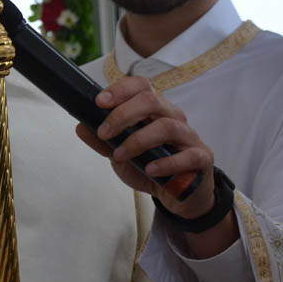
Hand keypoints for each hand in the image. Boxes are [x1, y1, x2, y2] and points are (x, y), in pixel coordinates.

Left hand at [75, 76, 235, 256]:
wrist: (180, 195)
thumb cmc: (151, 168)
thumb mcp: (122, 155)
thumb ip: (103, 142)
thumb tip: (80, 127)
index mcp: (154, 110)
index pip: (142, 86)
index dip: (121, 89)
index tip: (100, 102)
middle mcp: (173, 117)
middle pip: (151, 101)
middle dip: (123, 115)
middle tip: (104, 133)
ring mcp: (189, 136)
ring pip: (167, 126)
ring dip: (139, 140)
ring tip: (120, 155)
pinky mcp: (202, 158)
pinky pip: (188, 155)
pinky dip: (166, 162)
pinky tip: (150, 169)